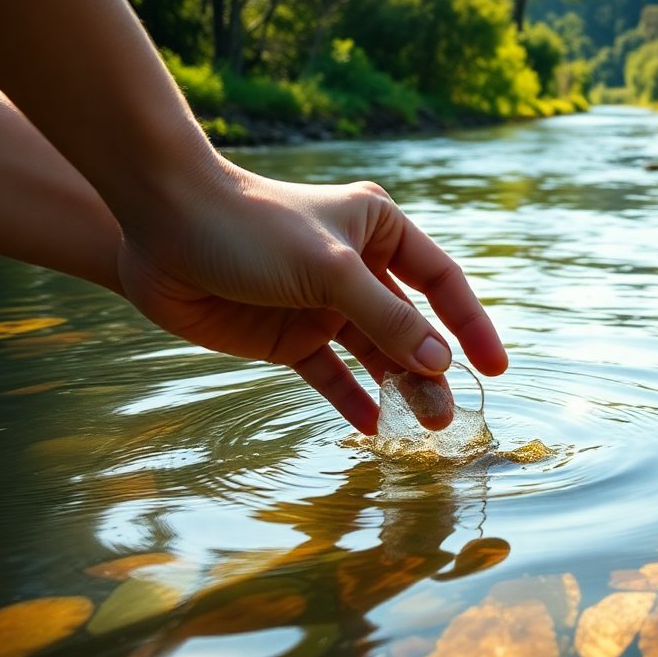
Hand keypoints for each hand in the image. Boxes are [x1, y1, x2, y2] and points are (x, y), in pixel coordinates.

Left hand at [116, 163, 506, 434]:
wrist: (162, 229)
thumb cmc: (252, 228)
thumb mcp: (331, 271)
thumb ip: (388, 319)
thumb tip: (441, 363)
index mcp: (379, 230)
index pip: (441, 281)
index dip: (470, 323)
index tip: (495, 368)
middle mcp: (357, 267)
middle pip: (411, 326)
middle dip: (432, 370)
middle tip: (448, 417)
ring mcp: (322, 304)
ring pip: (374, 354)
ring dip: (397, 388)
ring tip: (421, 427)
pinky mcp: (287, 334)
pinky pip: (329, 373)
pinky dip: (350, 397)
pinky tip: (370, 424)